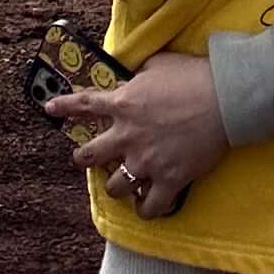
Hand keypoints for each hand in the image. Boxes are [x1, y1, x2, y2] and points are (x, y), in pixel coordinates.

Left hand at [44, 53, 227, 217]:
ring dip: (114, 186)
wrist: (224, 99)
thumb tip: (135, 75)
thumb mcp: (158, 64)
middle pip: (90, 155)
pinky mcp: (169, 180)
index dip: (63, 107)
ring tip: (119, 185)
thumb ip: (139, 74)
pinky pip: (150, 207)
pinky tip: (145, 206)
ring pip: (114, 187)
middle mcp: (128, 135)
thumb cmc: (193, 76)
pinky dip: (146, 209)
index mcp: (123, 103)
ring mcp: (146, 161)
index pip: (84, 104)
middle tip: (84, 158)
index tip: (49, 109)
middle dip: (83, 158)